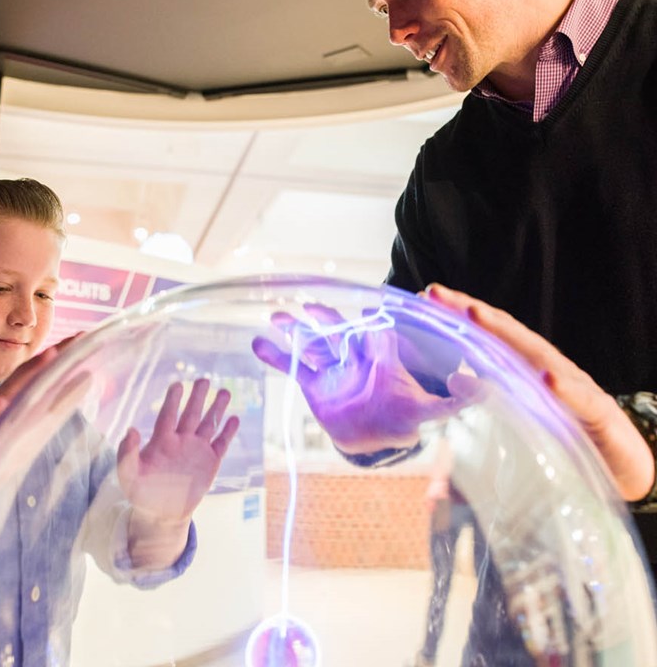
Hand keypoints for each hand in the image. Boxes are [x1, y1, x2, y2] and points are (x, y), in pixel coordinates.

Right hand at [0, 334, 83, 460]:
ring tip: (49, 355)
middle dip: (51, 356)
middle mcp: (6, 405)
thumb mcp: (37, 424)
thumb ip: (61, 401)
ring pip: (7, 394)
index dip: (63, 354)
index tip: (86, 335)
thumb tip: (88, 377)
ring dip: (26, 375)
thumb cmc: (3, 447)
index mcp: (20, 400)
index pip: (42, 372)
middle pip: (28, 375)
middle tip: (77, 338)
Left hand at [117, 378, 238, 567]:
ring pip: (209, 424)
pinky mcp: (210, 462)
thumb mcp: (129, 475)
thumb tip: (131, 429)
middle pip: (191, 414)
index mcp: (161, 440)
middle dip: (198, 397)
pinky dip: (228, 432)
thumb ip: (126, 453)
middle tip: (204, 379)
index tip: (177, 385)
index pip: (168, 415)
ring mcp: (197, 450)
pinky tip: (235, 419)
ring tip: (224, 391)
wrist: (162, 513)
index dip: (172, 400)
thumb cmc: (142, 493)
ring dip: (216, 409)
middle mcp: (181, 440)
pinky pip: (221, 444)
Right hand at [252, 303, 458, 453]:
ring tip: (277, 318)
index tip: (370, 315)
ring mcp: (333, 368)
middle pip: (338, 333)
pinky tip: (258, 344)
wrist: (374, 434)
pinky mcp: (315, 384)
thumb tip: (484, 386)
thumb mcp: (432, 407)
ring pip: (312, 346)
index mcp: (381, 358)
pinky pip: (293, 368)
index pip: (376, 337)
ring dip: (294, 332)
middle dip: (325, 321)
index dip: (373, 328)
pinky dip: (276, 358)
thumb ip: (456, 400)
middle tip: (309, 308)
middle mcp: (355, 357)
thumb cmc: (404, 413)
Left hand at [425, 284, 654, 500]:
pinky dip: (565, 389)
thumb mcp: (509, 457)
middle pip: (502, 335)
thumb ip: (473, 470)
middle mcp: (543, 372)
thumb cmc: (563, 451)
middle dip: (468, 311)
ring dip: (504, 334)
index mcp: (521, 375)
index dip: (456, 319)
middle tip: (435, 293)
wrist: (626, 469)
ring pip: (535, 355)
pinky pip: (581, 400)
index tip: (424, 299)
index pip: (485, 340)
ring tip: (475, 315)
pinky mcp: (599, 415)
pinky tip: (547, 378)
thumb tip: (433, 494)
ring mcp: (571, 389)